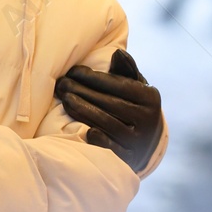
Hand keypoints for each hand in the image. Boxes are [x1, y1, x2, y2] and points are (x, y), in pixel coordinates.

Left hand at [55, 48, 163, 173]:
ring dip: (82, 110)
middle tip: (62, 84)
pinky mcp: (129, 159)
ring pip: (106, 123)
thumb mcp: (134, 86)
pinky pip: (110, 148)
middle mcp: (148, 120)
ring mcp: (139, 141)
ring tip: (65, 99)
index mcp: (150, 99)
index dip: (93, 77)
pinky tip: (81, 129)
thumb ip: (126, 69)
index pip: (118, 85)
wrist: (146, 143)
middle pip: (109, 103)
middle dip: (82, 91)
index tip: (73, 71)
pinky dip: (97, 138)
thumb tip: (118, 53)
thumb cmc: (132, 106)